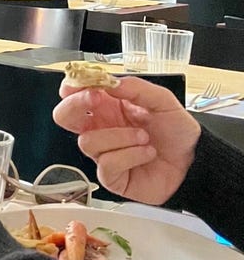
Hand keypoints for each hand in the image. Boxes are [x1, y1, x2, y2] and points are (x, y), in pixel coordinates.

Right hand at [53, 76, 200, 204]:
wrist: (194, 161)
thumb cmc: (177, 131)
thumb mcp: (162, 100)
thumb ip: (135, 87)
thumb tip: (109, 82)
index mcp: (108, 107)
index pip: (74, 95)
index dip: (72, 88)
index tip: (87, 84)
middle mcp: (101, 128)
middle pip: (63, 117)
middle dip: (75, 105)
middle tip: (97, 100)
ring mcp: (104, 153)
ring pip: (88, 141)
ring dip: (119, 136)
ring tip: (144, 137)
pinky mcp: (112, 177)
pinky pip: (106, 164)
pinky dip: (129, 156)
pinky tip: (146, 153)